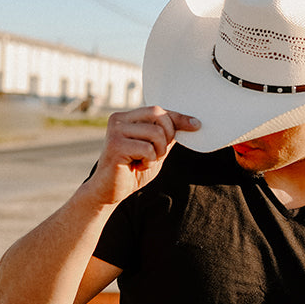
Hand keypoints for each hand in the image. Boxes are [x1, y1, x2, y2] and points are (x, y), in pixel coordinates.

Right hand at [86, 106, 200, 204]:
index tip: (196, 124)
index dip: (179, 118)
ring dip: (158, 152)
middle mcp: (119, 119)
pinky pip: (148, 149)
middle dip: (168, 136)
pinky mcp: (116, 145)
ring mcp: (116, 131)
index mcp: (127, 117)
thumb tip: (189, 123)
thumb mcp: (154, 150)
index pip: (159, 111)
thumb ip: (166, 136)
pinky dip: (149, 161)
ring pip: (156, 133)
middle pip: (159, 115)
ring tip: (146, 161)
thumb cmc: (131, 170)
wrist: (108, 192)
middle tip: (158, 154)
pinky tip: (138, 166)